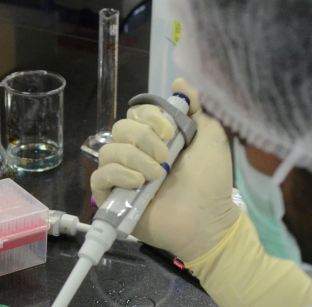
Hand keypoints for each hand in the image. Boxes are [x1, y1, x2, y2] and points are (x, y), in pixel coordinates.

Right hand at [90, 79, 239, 261]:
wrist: (208, 218)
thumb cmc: (211, 180)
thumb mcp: (210, 134)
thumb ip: (197, 106)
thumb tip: (178, 82)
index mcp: (156, 138)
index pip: (136, 113)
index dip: (151, 118)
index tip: (172, 133)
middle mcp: (136, 154)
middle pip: (120, 128)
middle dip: (144, 138)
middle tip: (166, 157)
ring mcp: (122, 177)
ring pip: (109, 150)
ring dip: (135, 157)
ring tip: (156, 175)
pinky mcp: (112, 199)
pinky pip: (100, 176)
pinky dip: (119, 174)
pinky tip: (139, 182)